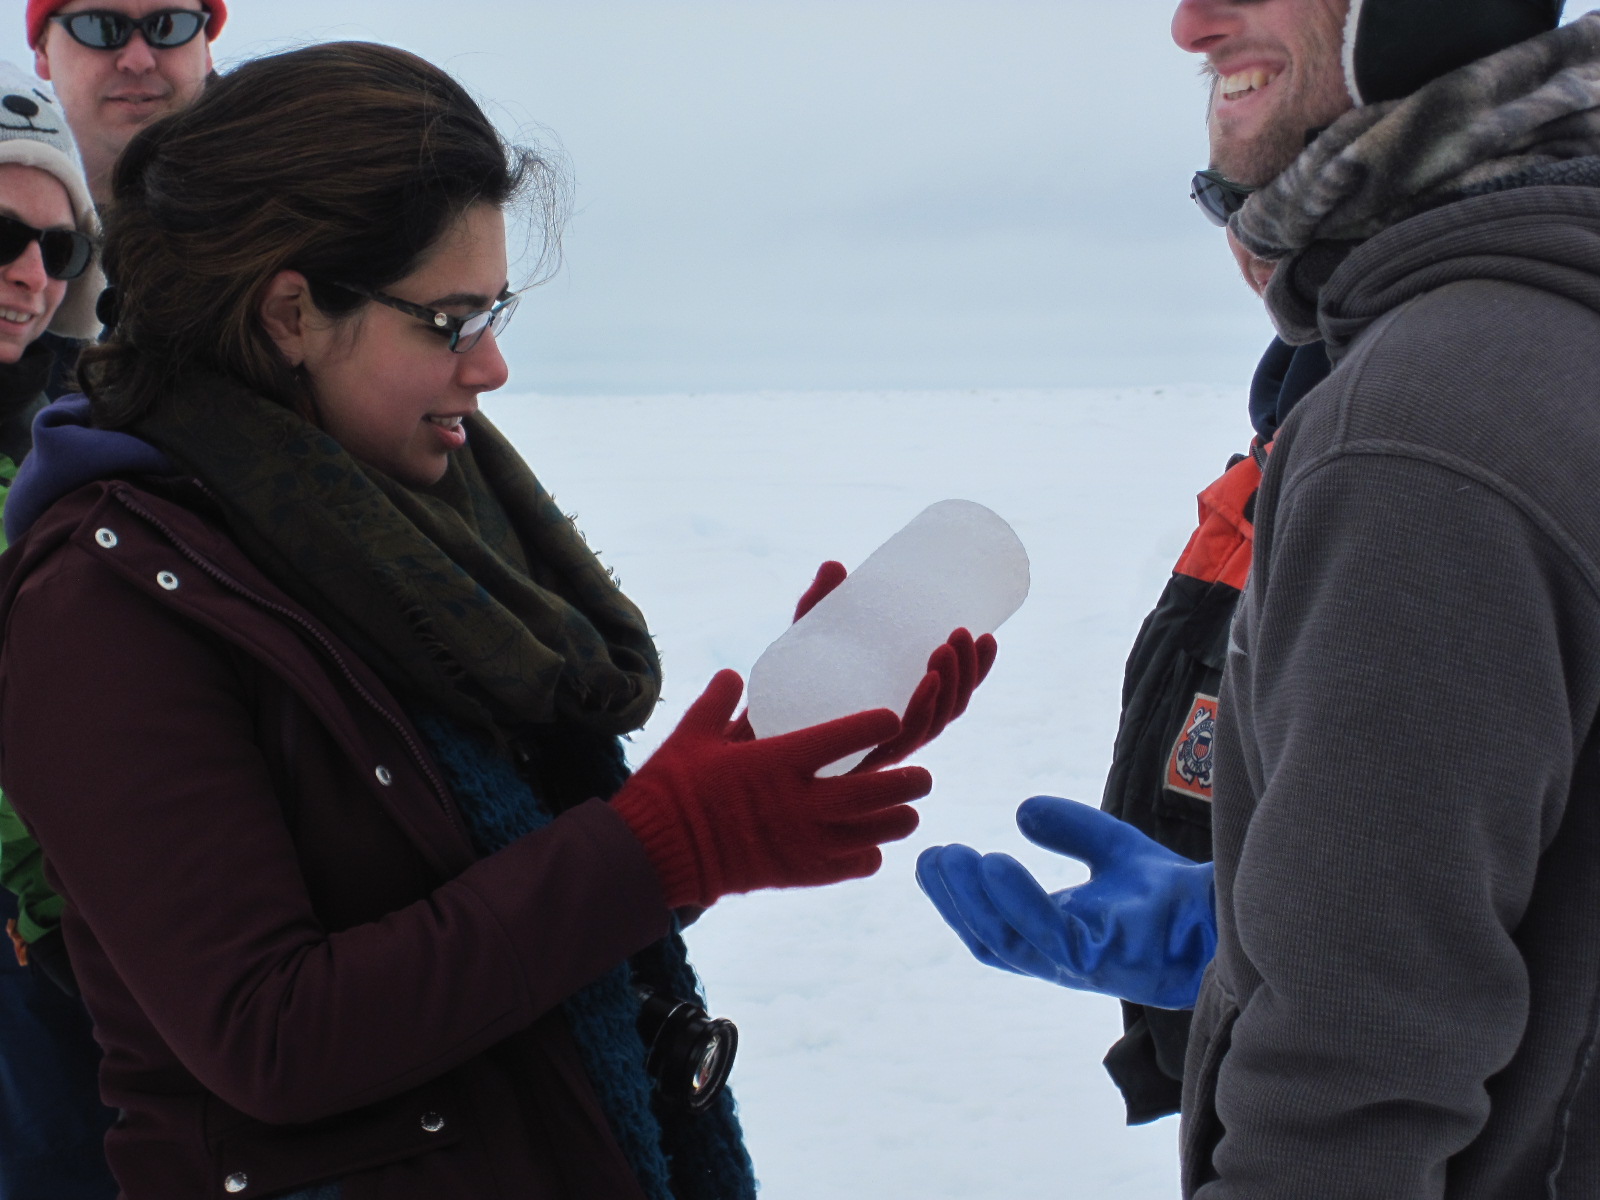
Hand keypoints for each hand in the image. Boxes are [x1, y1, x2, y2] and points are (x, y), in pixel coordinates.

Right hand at [613, 670, 932, 908]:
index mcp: (780, 760)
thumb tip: (733, 675)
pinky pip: (849, 867)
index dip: (878, 725)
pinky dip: (866, 856)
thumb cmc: (672, 788)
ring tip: (908, 812)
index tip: (893, 717)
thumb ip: (720, 702)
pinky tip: (871, 849)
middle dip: (908, 782)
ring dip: (896, 820)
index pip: (847, 736)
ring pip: (873, 833)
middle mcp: (801, 801)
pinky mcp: (797, 873)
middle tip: (923, 776)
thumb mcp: (693, 735)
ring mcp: (803, 841)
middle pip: (876, 790)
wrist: (655, 854)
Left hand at [731, 561, 999, 765]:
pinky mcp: (852, 757)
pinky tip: (927, 685)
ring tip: (946, 646)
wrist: (732, 740)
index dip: (977, 671)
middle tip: (961, 632)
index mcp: (895, 712)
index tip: (987, 634)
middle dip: (967, 673)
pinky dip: (917, 711)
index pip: (950, 697)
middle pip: (947, 710)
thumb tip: (835, 565)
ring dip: (949, 686)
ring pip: (929, 726)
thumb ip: (818, 609)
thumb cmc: (775, 695)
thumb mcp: (802, 646)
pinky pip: (895, 741)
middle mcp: (889, 735)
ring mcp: (872, 750)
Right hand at [916, 796, 1215, 1009]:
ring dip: (974, 900)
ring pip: (1009, 942)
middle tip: (931, 855)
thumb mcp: (1112, 846)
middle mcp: (1063, 959)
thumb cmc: (1172, 895)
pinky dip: (1017, 901)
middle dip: (955, 901)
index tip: (934, 858)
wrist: (1227, 915)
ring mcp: (1082, 965)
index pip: (994, 930)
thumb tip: (1021, 811)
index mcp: (1057, 938)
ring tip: (953, 857)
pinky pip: (1049, 935)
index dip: (958, 901)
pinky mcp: (1106, 960)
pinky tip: (996, 863)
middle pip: (991, 941)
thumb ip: (1071, 829)